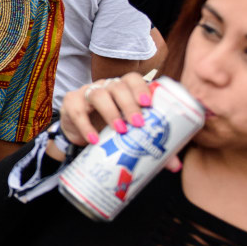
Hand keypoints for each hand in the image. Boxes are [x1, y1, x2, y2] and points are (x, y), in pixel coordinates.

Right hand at [58, 73, 176, 170]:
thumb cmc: (109, 129)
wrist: (79, 133)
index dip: (141, 87)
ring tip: (120, 130)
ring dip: (111, 112)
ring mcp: (87, 93)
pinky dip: (86, 126)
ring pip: (99, 94)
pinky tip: (93, 140)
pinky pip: (78, 111)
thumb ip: (150, 145)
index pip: (133, 79)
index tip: (149, 103)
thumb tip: (175, 166)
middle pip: (118, 86)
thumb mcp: (128, 134)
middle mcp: (106, 87)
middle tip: (138, 123)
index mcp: (123, 89)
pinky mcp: (71, 104)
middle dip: (129, 103)